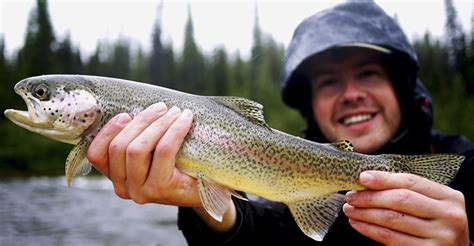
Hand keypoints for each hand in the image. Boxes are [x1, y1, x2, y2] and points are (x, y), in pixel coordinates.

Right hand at [86, 102, 200, 206]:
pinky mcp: (160, 189)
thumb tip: (136, 107)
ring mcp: (140, 192)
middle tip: (161, 106)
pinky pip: (163, 151)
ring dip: (157, 123)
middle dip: (141, 121)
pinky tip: (186, 119)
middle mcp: (124, 188)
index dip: (108, 130)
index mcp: (116, 177)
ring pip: (138, 149)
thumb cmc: (180, 165)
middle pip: (120, 147)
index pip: (97, 154)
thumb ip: (139, 137)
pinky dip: (174, 129)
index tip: (127, 114)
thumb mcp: (154, 153)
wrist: (209, 189)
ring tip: (174, 111)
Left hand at [343, 171, 468, 244]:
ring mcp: (440, 236)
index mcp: (450, 197)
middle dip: (371, 197)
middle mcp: (449, 215)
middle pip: (401, 199)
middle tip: (351, 196)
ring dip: (365, 213)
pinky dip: (370, 229)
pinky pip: (391, 237)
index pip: (411, 182)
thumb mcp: (431, 205)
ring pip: (392, 219)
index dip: (384, 179)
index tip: (362, 177)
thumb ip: (407, 191)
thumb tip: (368, 180)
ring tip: (350, 209)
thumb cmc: (435, 226)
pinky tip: (358, 223)